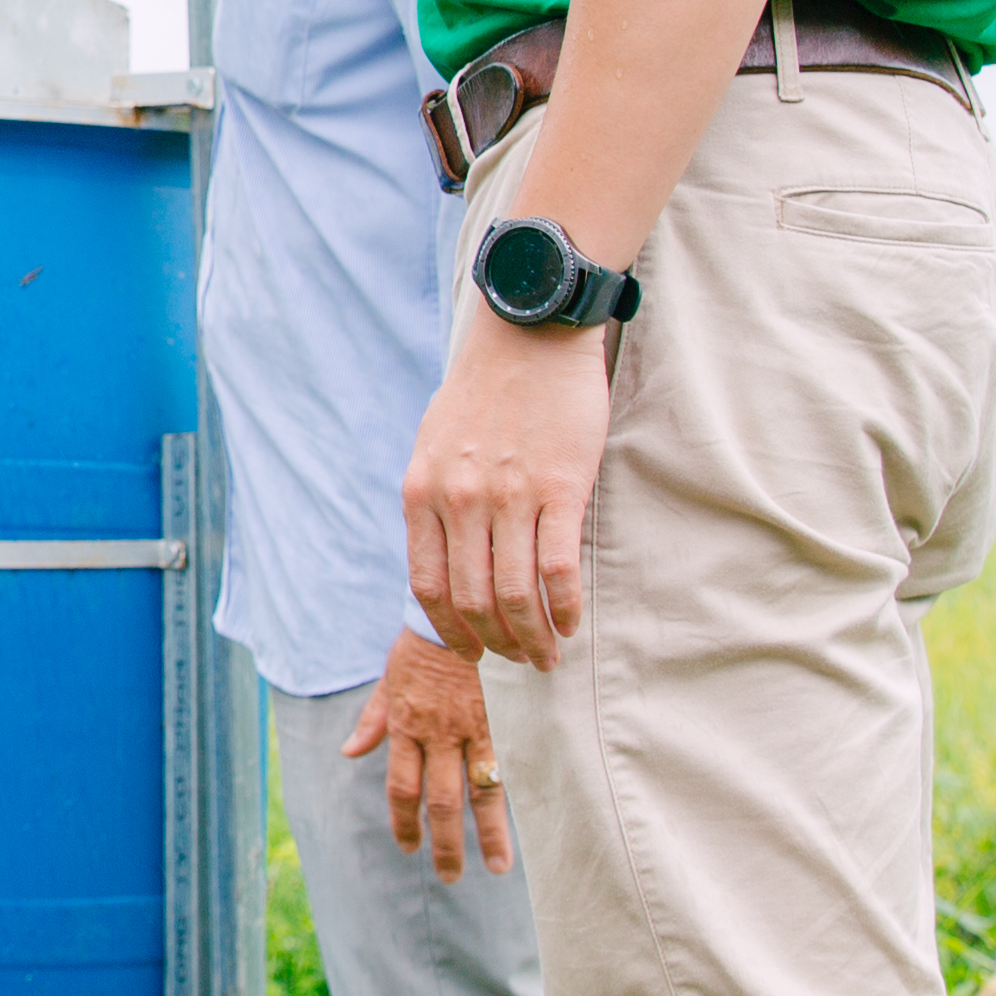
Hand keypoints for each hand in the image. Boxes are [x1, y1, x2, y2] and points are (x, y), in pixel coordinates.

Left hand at [337, 623, 506, 878]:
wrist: (463, 606)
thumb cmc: (423, 643)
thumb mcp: (390, 678)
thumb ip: (373, 719)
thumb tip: (349, 753)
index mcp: (407, 725)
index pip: (402, 788)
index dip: (405, 823)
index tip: (410, 848)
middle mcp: (439, 733)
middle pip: (442, 802)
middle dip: (446, 845)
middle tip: (450, 877)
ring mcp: (476, 728)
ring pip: (481, 793)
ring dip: (489, 835)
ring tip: (497, 868)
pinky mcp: (507, 717)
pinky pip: (512, 765)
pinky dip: (517, 796)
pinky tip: (530, 822)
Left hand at [406, 305, 612, 666]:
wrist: (530, 334)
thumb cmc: (484, 392)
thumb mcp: (433, 444)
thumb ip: (434, 501)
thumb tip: (441, 560)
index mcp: (422, 492)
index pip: (428, 587)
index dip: (451, 633)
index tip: (474, 653)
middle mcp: (459, 499)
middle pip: (472, 602)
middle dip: (496, 646)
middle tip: (520, 661)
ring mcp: (508, 495)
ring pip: (515, 596)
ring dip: (533, 638)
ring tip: (549, 654)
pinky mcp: (558, 488)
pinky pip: (558, 569)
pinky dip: (565, 608)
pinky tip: (572, 622)